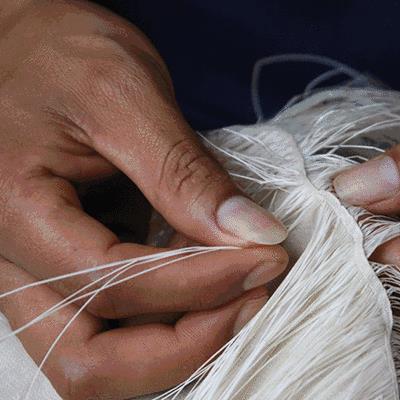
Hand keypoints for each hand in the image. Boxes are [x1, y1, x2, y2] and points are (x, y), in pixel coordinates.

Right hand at [0, 1, 286, 396]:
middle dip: (184, 347)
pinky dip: (170, 322)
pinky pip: (115, 328)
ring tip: (241, 294)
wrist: (27, 42)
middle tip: (254, 298)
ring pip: (100, 360)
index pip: (111, 286)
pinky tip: (214, 281)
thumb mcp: (123, 95)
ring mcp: (38, 273)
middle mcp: (12, 263)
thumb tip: (254, 234)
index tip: (268, 254)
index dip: (201, 283)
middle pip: (89, 364)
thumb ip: (184, 172)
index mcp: (12, 212)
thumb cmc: (61, 52)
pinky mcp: (68, 269)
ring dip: (179, 344)